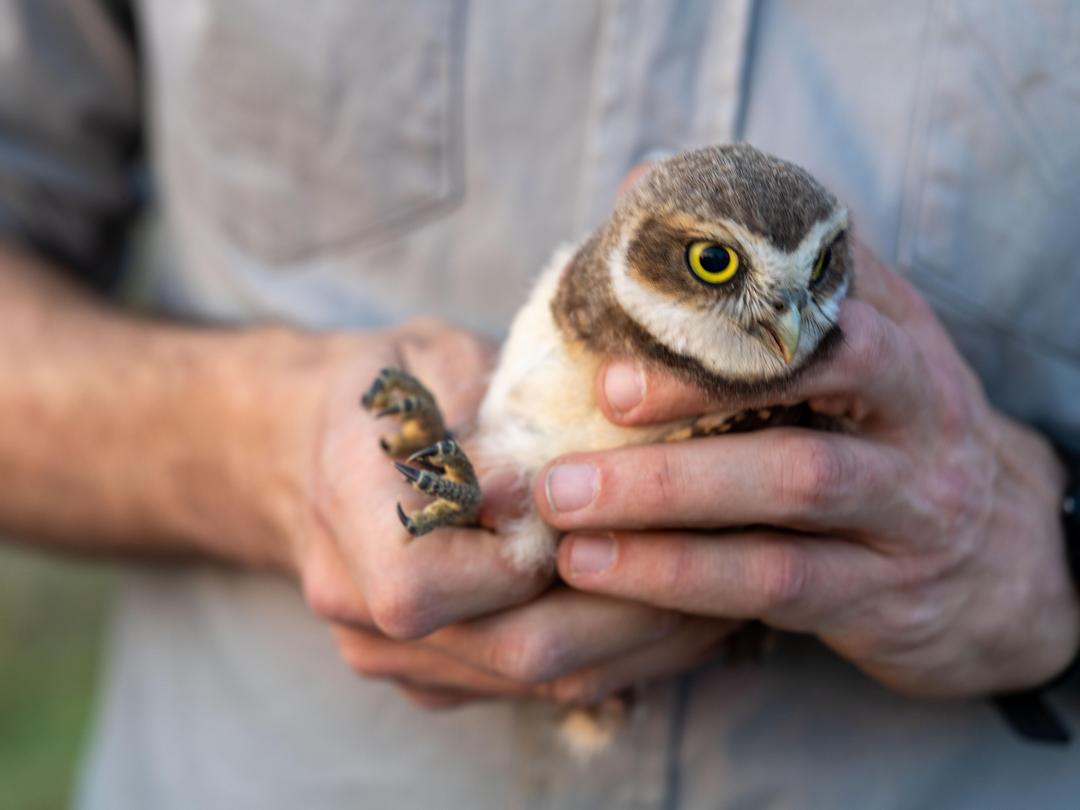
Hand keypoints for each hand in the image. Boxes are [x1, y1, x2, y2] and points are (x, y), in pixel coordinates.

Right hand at [286, 319, 733, 706]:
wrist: (313, 445)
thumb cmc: (388, 385)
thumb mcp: (431, 356)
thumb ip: (482, 413)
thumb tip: (542, 479)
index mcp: (341, 505)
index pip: (422, 583)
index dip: (522, 556)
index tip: (599, 508)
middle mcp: (351, 598)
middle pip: (505, 648)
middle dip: (626, 610)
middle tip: (716, 562)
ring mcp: (388, 651)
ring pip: (534, 680)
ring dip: (639, 641)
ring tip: (720, 590)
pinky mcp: (431, 672)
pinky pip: (530, 687)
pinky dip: (611, 653)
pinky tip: (669, 610)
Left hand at [537, 243, 1079, 697]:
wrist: (1000, 560)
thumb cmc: (884, 431)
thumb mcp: (849, 347)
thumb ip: (761, 275)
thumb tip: (640, 185)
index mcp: (899, 333)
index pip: (827, 285)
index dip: (735, 286)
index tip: (631, 293)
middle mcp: (918, 409)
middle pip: (821, 377)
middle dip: (699, 386)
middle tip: (599, 396)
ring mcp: (908, 503)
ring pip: (794, 485)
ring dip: (666, 492)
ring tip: (560, 499)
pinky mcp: (878, 590)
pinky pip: (775, 582)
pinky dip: (676, 575)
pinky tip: (595, 566)